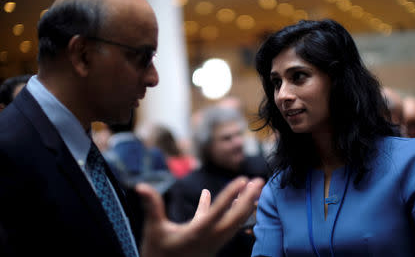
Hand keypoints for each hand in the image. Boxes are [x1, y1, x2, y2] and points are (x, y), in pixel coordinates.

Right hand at [135, 177, 263, 256]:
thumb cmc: (157, 254)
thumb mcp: (153, 229)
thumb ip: (152, 206)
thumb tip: (140, 186)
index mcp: (198, 233)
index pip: (219, 211)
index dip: (231, 194)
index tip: (243, 179)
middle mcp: (210, 238)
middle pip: (235, 217)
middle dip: (249, 198)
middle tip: (260, 180)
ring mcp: (213, 242)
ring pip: (235, 222)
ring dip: (245, 205)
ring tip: (255, 189)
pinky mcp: (210, 243)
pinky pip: (224, 225)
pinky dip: (225, 210)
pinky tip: (209, 194)